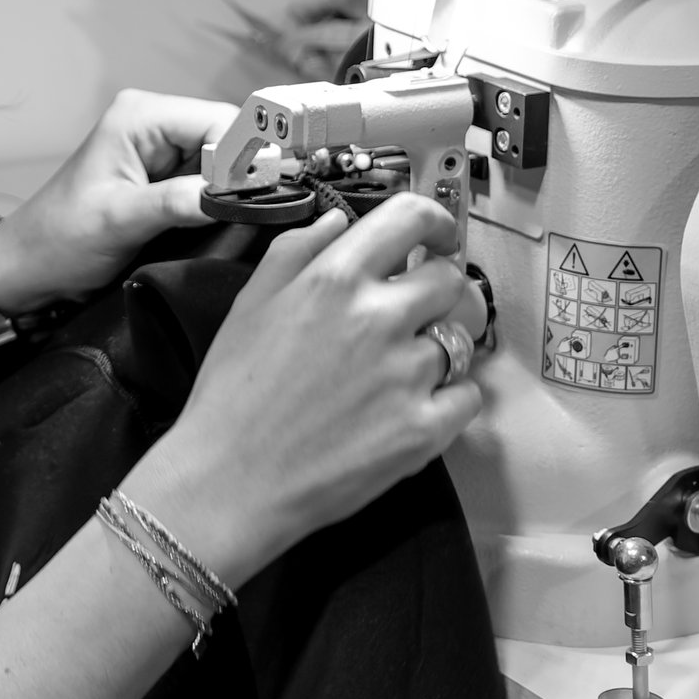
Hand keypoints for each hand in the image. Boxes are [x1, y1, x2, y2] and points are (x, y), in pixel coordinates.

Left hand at [0, 90, 240, 310]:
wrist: (26, 268)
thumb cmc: (58, 240)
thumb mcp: (119, 220)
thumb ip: (176, 202)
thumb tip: (233, 195)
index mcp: (140, 115)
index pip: (219, 120)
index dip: (245, 156)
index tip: (261, 195)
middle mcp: (153, 122)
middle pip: (227, 137)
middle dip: (242, 174)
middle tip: (253, 212)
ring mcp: (158, 149)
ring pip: (223, 160)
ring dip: (230, 190)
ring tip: (232, 220)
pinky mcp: (162, 176)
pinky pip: (208, 180)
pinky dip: (218, 200)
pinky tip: (217, 221)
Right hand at [123, 195, 484, 586]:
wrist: (229, 481)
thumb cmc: (232, 394)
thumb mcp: (250, 303)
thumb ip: (296, 250)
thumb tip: (337, 221)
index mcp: (334, 279)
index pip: (412, 217)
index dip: (435, 221)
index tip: (436, 236)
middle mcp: (378, 319)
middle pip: (451, 279)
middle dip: (439, 289)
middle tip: (418, 309)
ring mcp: (406, 376)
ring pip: (462, 338)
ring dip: (442, 344)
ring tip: (408, 364)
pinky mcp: (423, 430)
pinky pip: (469, 395)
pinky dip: (453, 397)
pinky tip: (416, 404)